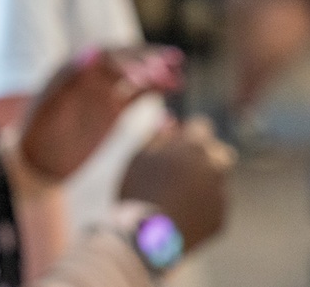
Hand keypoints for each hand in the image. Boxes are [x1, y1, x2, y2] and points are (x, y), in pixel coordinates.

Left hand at [19, 45, 183, 181]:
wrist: (37, 162)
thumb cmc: (37, 134)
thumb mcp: (49, 106)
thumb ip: (68, 79)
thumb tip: (92, 51)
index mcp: (73, 69)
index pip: (104, 56)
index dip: (127, 59)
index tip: (147, 70)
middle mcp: (89, 76)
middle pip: (124, 61)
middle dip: (148, 60)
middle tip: (173, 62)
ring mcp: (102, 92)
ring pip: (134, 76)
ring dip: (156, 73)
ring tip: (179, 75)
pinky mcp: (112, 109)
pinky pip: (137, 96)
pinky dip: (155, 91)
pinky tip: (175, 89)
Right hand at [119, 116, 233, 250]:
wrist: (149, 237)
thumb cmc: (139, 190)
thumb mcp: (139, 156)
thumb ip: (158, 135)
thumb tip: (172, 121)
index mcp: (193, 147)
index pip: (201, 126)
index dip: (187, 132)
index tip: (176, 140)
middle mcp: (214, 168)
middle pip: (220, 151)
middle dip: (206, 154)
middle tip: (183, 164)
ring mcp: (220, 194)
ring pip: (219, 179)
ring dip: (206, 179)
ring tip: (179, 191)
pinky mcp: (221, 218)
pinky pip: (215, 203)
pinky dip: (203, 203)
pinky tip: (181, 211)